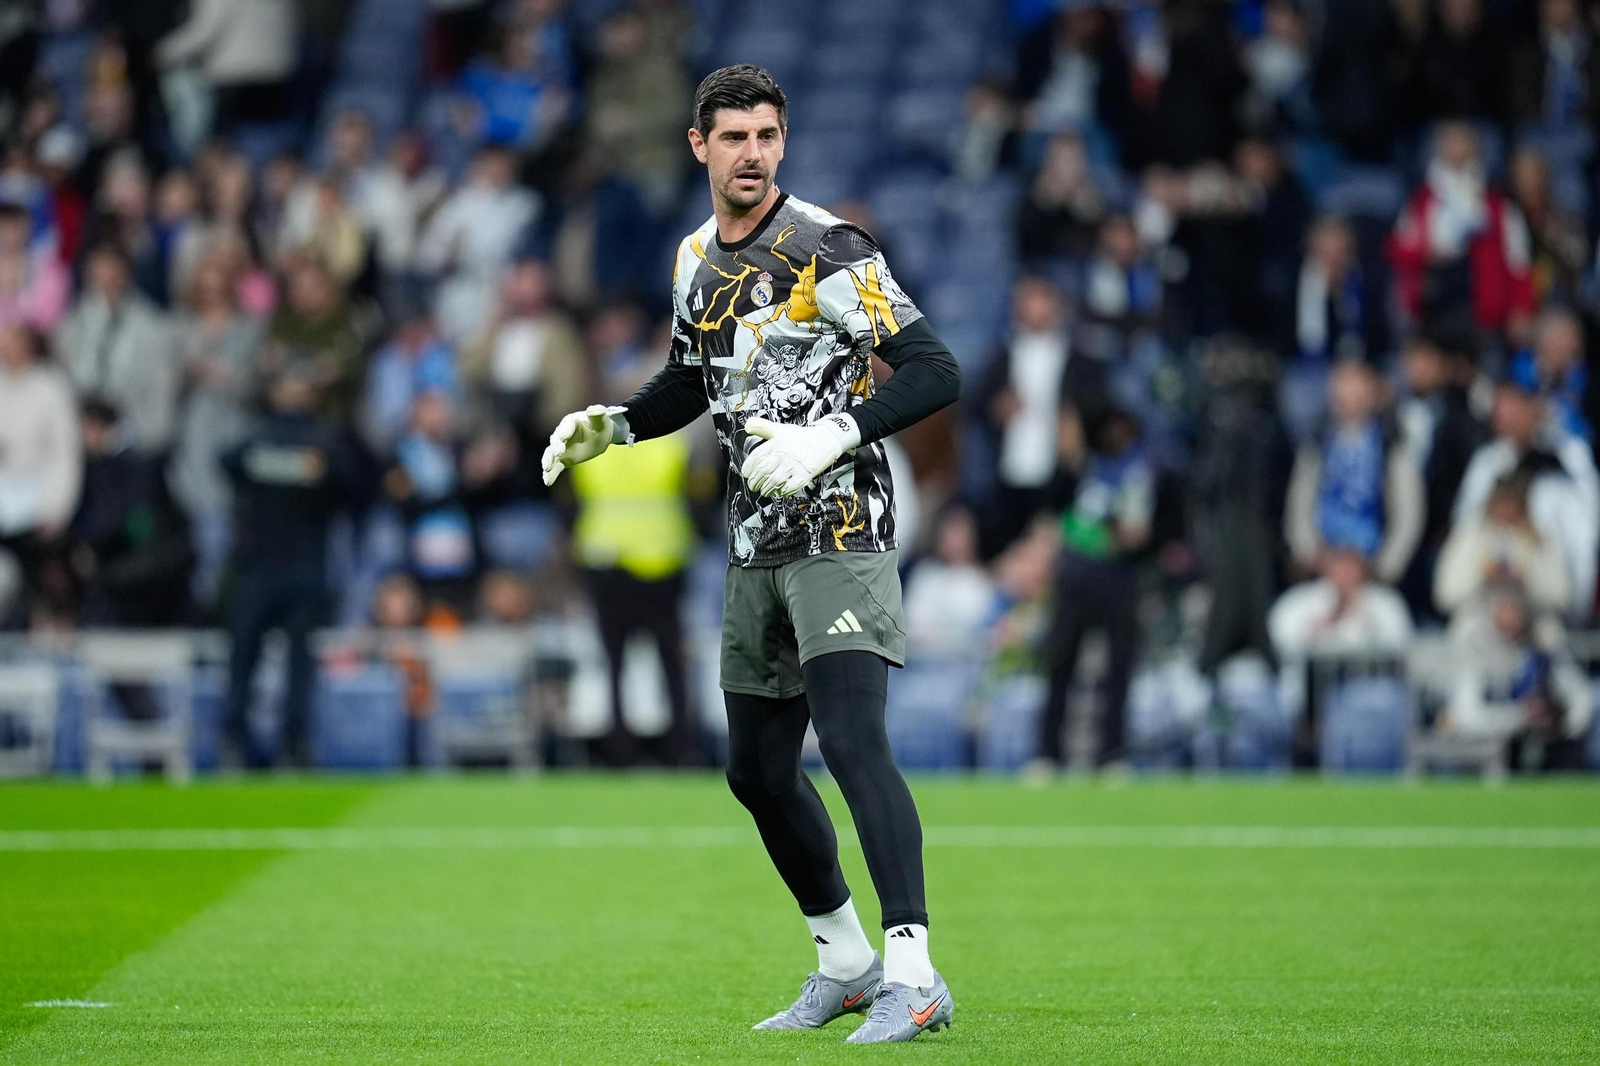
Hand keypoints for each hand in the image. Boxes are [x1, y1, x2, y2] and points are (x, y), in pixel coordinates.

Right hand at [541, 405, 624, 485]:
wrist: (599, 436)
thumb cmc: (600, 425)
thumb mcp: (601, 421)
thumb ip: (598, 415)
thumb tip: (594, 409)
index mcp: (571, 422)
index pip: (566, 427)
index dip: (564, 432)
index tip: (562, 438)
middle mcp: (562, 434)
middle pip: (556, 441)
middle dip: (556, 447)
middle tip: (558, 453)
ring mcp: (561, 448)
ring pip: (551, 454)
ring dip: (549, 461)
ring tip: (547, 468)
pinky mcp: (563, 459)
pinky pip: (555, 467)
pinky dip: (550, 474)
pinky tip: (547, 481)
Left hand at [740, 414, 859, 497]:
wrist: (825, 440)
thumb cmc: (801, 437)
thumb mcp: (780, 429)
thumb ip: (762, 427)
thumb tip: (747, 425)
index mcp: (776, 443)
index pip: (756, 456)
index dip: (748, 467)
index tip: (746, 473)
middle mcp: (784, 454)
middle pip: (763, 471)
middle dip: (755, 482)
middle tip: (753, 486)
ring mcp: (794, 465)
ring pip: (774, 482)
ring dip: (766, 489)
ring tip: (764, 491)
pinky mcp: (805, 474)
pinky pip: (790, 488)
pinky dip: (782, 492)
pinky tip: (780, 491)